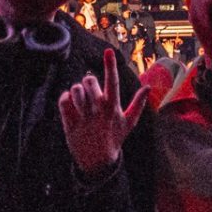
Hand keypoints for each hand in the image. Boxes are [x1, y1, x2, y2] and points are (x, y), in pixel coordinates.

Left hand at [59, 49, 145, 175]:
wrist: (98, 161)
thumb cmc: (115, 138)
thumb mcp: (129, 122)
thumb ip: (138, 103)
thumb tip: (148, 87)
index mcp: (113, 107)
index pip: (113, 81)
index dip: (110, 64)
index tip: (108, 50)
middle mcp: (98, 110)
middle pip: (89, 81)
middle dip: (88, 81)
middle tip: (89, 89)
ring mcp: (83, 117)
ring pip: (74, 89)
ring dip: (76, 90)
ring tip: (79, 97)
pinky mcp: (70, 123)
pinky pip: (63, 101)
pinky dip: (65, 99)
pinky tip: (70, 103)